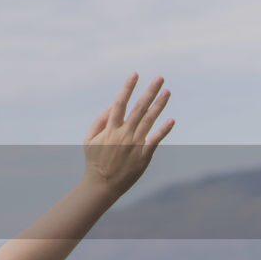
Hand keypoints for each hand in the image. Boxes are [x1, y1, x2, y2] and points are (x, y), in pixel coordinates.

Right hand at [82, 72, 174, 196]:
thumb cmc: (95, 160)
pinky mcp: (143, 156)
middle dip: (150, 91)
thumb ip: (99, 121)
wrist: (102, 185)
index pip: (120, 103)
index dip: (127, 88)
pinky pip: (155, 140)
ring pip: (149, 120)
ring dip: (159, 105)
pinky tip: (171, 120)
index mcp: (110, 129)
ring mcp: (134, 144)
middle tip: (160, 77)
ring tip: (167, 91)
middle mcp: (123, 134)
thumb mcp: (89, 139)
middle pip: (139, 108)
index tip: (135, 74)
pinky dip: (163, 130)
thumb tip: (111, 105)